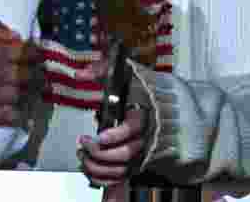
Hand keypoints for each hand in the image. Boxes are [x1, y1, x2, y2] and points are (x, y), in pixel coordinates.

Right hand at [0, 16, 40, 124]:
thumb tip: (14, 34)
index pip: (26, 53)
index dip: (37, 54)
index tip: (41, 55)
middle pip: (26, 76)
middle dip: (38, 74)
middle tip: (43, 74)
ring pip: (17, 96)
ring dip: (28, 93)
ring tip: (33, 92)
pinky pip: (0, 117)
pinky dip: (13, 116)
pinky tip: (19, 114)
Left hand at [74, 57, 151, 186]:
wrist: (168, 104)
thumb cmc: (144, 89)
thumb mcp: (125, 73)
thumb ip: (102, 70)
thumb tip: (81, 75)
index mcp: (144, 113)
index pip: (133, 128)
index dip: (116, 135)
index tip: (100, 136)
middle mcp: (146, 135)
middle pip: (126, 153)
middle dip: (101, 153)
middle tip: (84, 144)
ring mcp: (142, 151)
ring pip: (123, 169)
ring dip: (99, 167)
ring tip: (83, 156)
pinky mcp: (137, 162)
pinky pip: (122, 178)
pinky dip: (104, 179)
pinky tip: (90, 170)